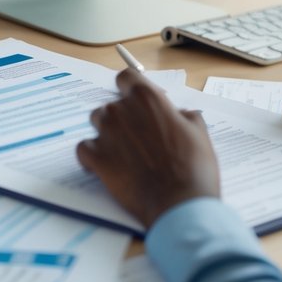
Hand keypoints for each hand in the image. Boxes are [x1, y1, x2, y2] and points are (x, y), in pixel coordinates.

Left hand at [76, 68, 219, 228]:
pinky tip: (107, 166)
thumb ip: (183, 115)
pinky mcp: (96, 158)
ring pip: (97, 123)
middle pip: (112, 104)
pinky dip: (92, 156)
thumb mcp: (198, 133)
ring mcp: (106, 133)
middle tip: (138, 138)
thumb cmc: (193, 168)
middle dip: (123, 118)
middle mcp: (122, 110)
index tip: (134, 99)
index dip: (130, 88)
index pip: (126, 77)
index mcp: (147, 98)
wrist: (180, 204)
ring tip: (125, 154)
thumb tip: (177, 114)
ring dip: (107, 133)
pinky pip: (84, 148)